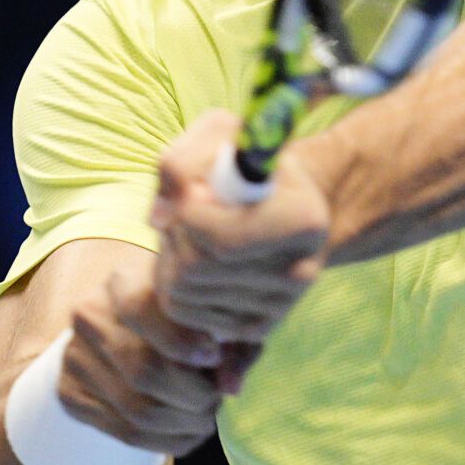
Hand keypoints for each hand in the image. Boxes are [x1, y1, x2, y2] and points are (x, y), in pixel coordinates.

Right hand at [57, 251, 225, 456]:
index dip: (182, 340)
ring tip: (205, 417)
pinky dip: (167, 441)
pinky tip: (186, 431)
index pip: (141, 310)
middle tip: (216, 400)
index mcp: (122, 283)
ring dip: (184, 424)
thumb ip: (232, 345)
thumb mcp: (211, 319)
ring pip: (137, 410)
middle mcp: (89, 316)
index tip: (215, 356)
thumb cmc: (181, 320)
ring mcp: (75, 357)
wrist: (122, 331)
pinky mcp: (70, 394)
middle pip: (143, 371)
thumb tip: (230, 387)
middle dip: (193, 396)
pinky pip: (125, 434)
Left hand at [149, 111, 329, 387]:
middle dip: (174, 234)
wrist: (278, 201)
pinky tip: (194, 259)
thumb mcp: (217, 136)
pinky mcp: (254, 328)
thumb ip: (180, 163)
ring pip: (183, 292)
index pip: (221, 240)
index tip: (192, 190)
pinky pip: (184, 313)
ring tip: (192, 232)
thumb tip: (159, 218)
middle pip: (195, 268)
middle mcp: (300, 271)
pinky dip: (173, 283)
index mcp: (305, 220)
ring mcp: (278, 306)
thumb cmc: (242, 162)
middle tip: (185, 210)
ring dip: (169, 256)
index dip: (187, 212)